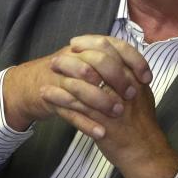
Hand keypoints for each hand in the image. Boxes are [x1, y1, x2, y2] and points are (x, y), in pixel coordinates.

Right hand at [2, 35, 150, 130]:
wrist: (32, 85)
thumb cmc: (69, 76)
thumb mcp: (88, 63)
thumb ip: (112, 62)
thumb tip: (142, 70)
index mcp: (85, 47)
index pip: (112, 45)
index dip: (132, 60)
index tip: (146, 78)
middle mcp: (72, 57)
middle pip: (97, 61)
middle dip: (117, 79)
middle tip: (131, 95)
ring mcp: (59, 78)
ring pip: (82, 87)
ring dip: (101, 101)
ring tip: (117, 114)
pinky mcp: (50, 98)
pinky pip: (68, 111)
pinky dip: (85, 124)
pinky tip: (100, 133)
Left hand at [39, 36, 177, 177]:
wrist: (144, 150)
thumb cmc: (141, 122)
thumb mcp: (142, 93)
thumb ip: (130, 75)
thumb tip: (116, 58)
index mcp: (134, 76)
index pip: (112, 48)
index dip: (90, 43)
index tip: (75, 44)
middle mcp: (125, 86)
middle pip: (96, 61)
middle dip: (74, 57)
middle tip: (57, 58)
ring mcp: (113, 102)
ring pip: (83, 82)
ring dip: (63, 75)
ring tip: (48, 72)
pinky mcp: (101, 120)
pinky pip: (75, 105)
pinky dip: (58, 97)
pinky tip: (46, 93)